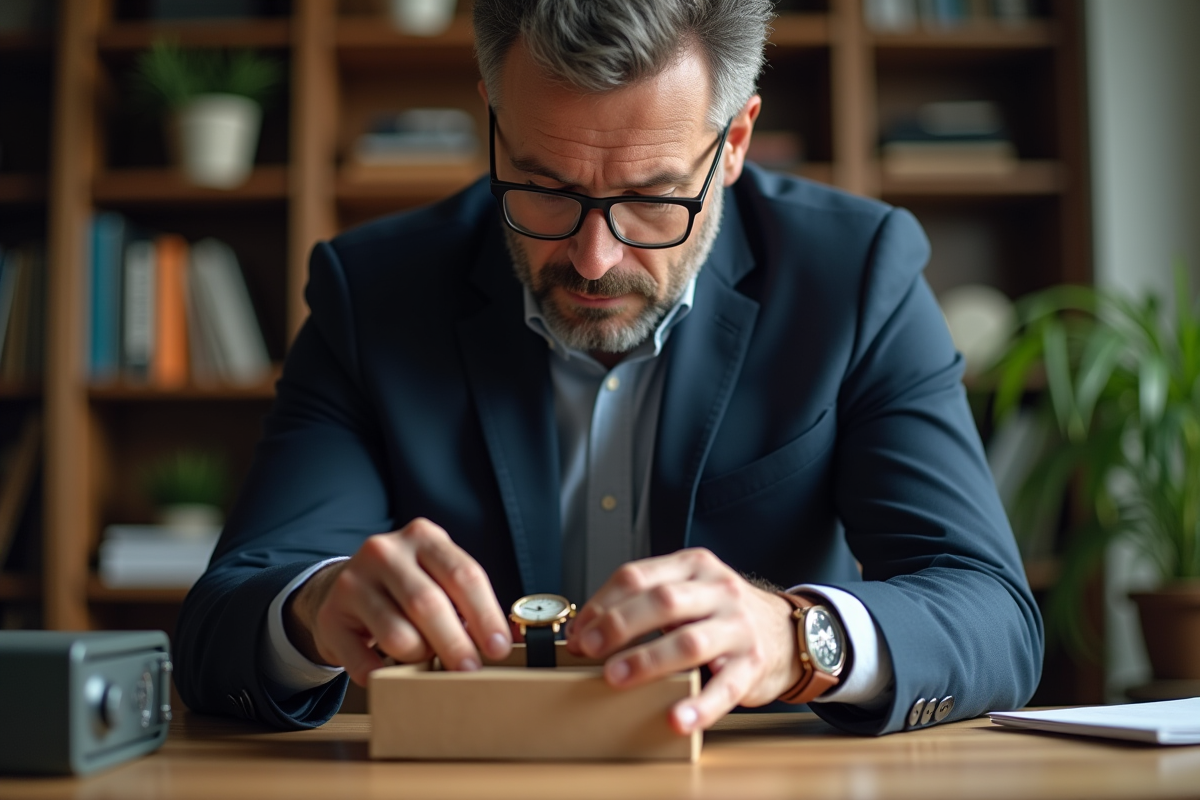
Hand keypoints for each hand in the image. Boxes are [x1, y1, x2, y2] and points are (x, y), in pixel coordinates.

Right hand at [284, 518, 511, 685]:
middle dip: (456, 644)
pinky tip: (390, 674)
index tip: (498, 648)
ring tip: (424, 660)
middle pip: (429, 604)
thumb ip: (469, 601)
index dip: (486, 616)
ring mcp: (353, 582)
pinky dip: (383, 676)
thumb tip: (509, 638)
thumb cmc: (407, 588)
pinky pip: (363, 661)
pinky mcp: (330, 616)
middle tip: (470, 671)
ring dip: (419, 658)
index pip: (463, 575)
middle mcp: (385, 552)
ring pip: (397, 636)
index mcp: (423, 537)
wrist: (346, 588)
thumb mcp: (439, 578)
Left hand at [565, 548, 800, 733]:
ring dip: (647, 660)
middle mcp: (718, 590)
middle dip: (618, 626)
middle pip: (662, 602)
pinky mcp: (753, 664)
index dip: (602, 603)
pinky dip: (699, 705)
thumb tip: (585, 631)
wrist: (785, 633)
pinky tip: (676, 719)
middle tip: (588, 649)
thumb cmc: (721, 614)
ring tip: (616, 678)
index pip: (638, 576)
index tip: (578, 631)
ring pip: (689, 641)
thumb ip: (644, 603)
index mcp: (693, 567)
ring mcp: (738, 627)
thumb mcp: (688, 592)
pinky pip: (725, 687)